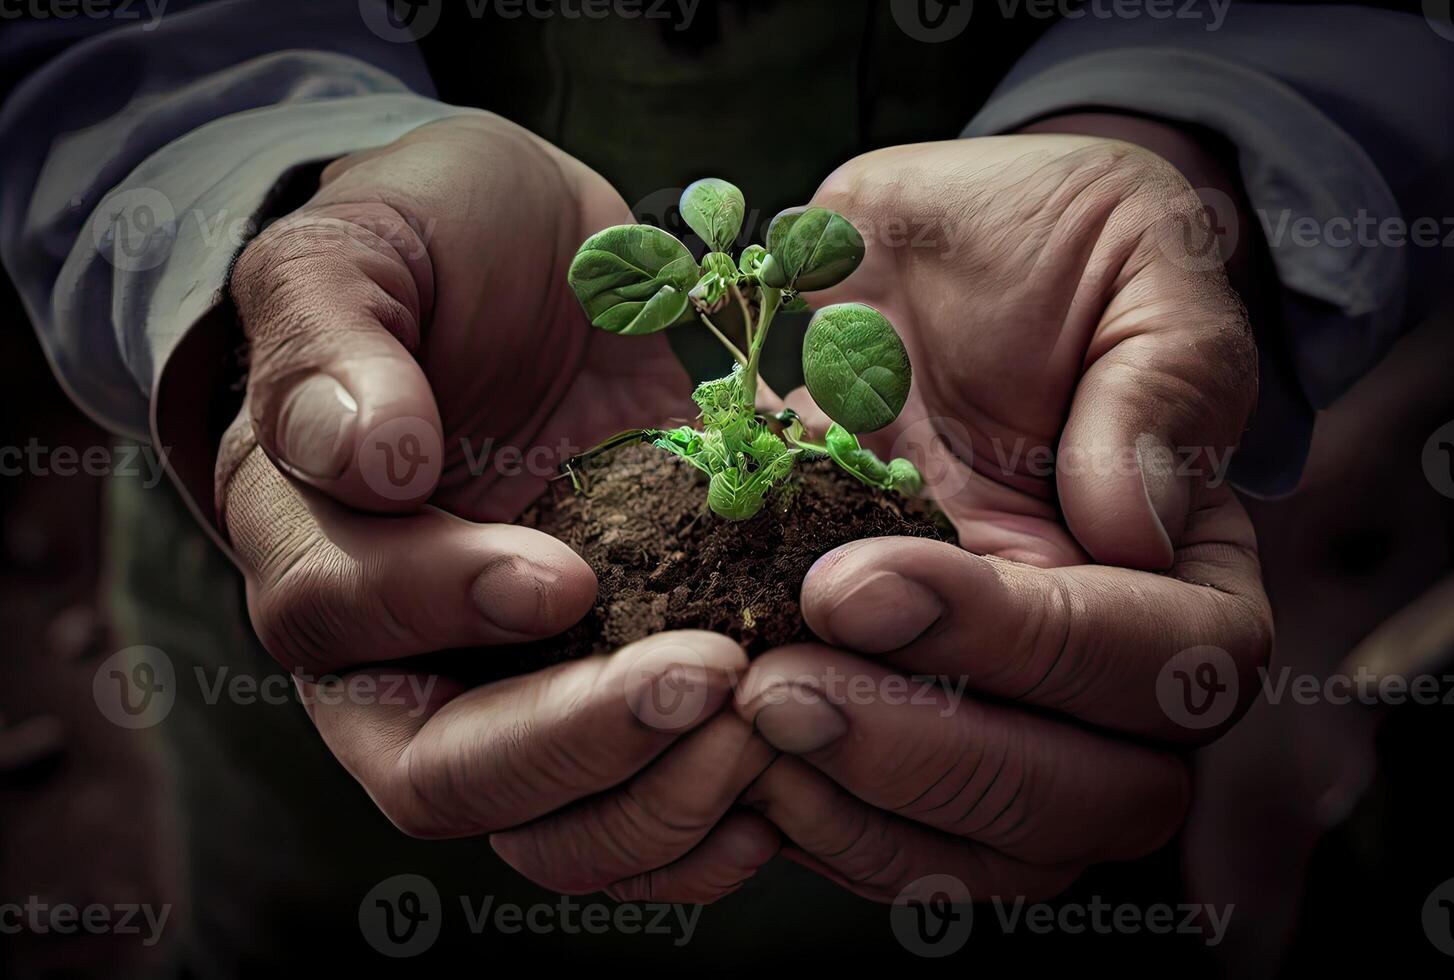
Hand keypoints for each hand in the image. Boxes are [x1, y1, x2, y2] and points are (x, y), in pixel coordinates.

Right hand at [217, 115, 775, 900]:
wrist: (541, 257)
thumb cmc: (431, 241)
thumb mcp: (364, 251)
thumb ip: (329, 342)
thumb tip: (363, 462)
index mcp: (322, 544)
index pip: (347, 623)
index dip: (446, 610)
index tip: (560, 576)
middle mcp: (412, 647)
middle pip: (451, 773)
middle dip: (578, 746)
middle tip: (709, 684)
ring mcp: (526, 680)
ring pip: (554, 821)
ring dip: (657, 804)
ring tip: (768, 731)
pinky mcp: (626, 677)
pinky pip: (648, 796)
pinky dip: (707, 817)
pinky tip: (786, 788)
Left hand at [740, 134, 1271, 900]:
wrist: (922, 259)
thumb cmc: (1044, 240)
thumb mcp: (1132, 257)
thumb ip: (1160, 380)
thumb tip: (1136, 525)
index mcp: (1182, 565)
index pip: (1168, 669)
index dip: (1024, 645)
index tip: (857, 579)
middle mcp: (1102, 666)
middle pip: (1085, 801)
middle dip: (931, 758)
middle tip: (778, 683)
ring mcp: (998, 705)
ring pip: (983, 849)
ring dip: (858, 806)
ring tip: (739, 717)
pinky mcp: (895, 711)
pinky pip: (880, 832)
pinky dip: (805, 817)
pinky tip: (715, 746)